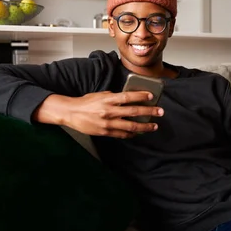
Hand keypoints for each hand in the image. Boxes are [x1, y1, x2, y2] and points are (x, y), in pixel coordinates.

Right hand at [33, 91, 163, 138]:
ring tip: (154, 126)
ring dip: (144, 126)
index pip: (128, 97)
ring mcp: (108, 123)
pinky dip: (132, 134)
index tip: (151, 96)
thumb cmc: (85, 103)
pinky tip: (139, 133)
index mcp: (108, 100)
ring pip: (131, 126)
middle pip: (133, 112)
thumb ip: (114, 97)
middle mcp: (109, 111)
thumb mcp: (100, 95)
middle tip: (160, 112)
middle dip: (149, 112)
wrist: (70, 113)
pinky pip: (122, 134)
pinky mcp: (105, 132)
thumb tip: (127, 98)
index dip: (141, 96)